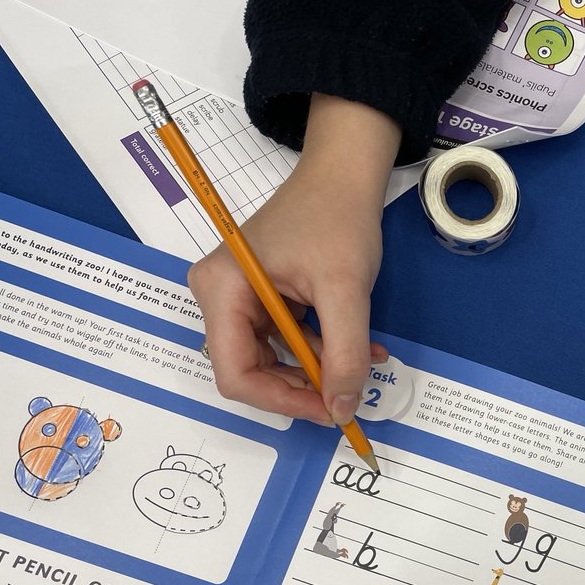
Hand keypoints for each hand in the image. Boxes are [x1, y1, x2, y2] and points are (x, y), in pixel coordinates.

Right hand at [189, 95, 399, 424]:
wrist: (344, 175)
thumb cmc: (337, 219)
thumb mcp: (345, 290)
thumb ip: (344, 353)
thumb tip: (343, 409)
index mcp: (221, 291)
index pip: (235, 373)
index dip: (282, 400)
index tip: (329, 409)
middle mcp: (220, 297)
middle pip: (251, 371)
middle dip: (303, 387)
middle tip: (349, 394)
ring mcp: (240, 298)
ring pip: (274, 360)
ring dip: (319, 369)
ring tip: (365, 364)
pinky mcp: (263, 298)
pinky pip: (287, 341)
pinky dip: (322, 350)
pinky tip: (360, 348)